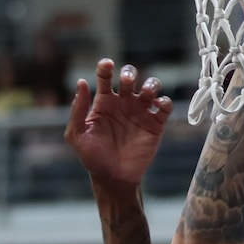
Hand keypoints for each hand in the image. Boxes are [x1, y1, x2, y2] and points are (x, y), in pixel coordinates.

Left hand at [64, 59, 172, 187]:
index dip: (106, 67)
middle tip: (127, 80)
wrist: (113, 178)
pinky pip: (165, 107)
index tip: (107, 64)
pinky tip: (158, 106)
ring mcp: (140, 113)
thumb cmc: (93, 158)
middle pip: (130, 78)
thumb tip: (82, 82)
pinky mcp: (155, 125)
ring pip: (151, 87)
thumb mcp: (77, 136)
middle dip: (130, 73)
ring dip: (151, 84)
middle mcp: (123, 103)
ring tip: (146, 93)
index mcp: (104, 103)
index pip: (105, 78)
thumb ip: (78, 110)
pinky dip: (165, 102)